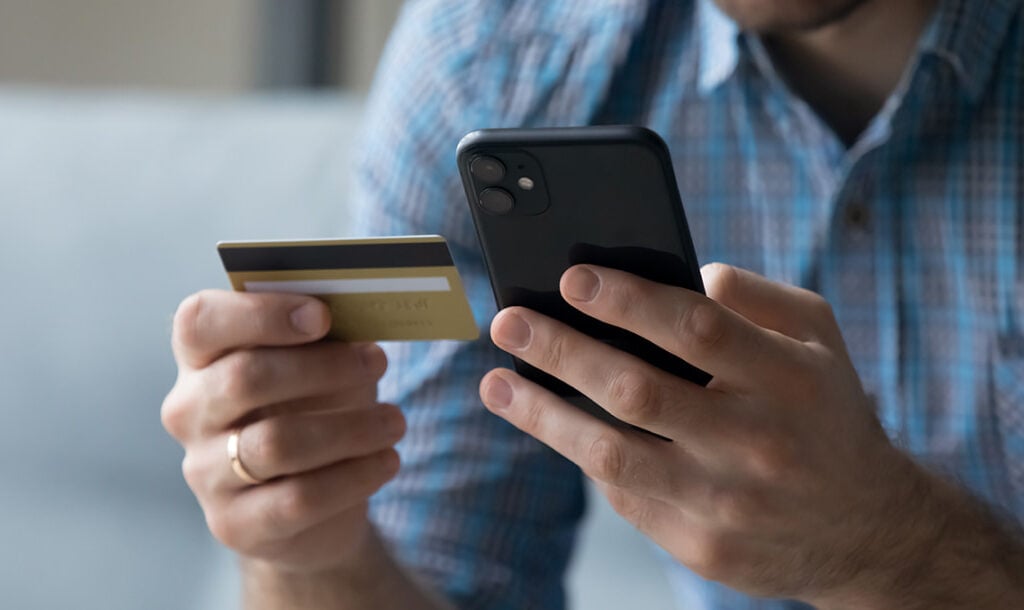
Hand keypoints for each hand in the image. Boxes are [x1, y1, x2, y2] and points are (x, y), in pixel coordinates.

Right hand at [161, 290, 403, 572]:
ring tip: (394, 421)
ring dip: (350, 427)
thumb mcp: (319, 365)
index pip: (200, 320)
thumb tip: (360, 321)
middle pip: (243, 378)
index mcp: (200, 357)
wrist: (308, 508)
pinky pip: (298, 498)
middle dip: (322, 367)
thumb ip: (324, 339)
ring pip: (275, 443)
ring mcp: (204, 471)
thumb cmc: (313, 411)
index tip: (321, 316)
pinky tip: (387, 459)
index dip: (260, 314)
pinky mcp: (233, 523)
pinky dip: (354, 476)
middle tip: (377, 362)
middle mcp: (189, 412)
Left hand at [480, 263, 935, 604]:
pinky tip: (551, 423)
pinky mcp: (702, 547)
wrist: (866, 528)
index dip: (627, 300)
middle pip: (638, 391)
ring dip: (543, 414)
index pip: (696, 329)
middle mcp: (757, 443)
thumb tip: (685, 273)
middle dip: (562, 351)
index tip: (570, 277)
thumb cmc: (824, 411)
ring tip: (497, 383)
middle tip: (509, 322)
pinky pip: (624, 495)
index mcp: (789, 379)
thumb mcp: (819, 339)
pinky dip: (582, 454)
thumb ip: (758, 297)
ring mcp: (727, 503)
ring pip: (612, 454)